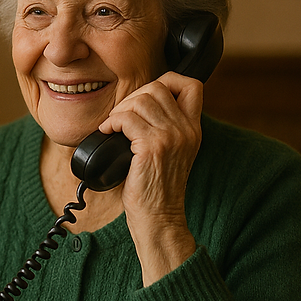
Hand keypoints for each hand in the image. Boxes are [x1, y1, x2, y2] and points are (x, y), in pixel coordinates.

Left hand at [98, 71, 200, 283]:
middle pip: (158, 87)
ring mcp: (172, 137)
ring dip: (119, 111)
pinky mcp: (153, 147)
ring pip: (141, 100)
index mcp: (193, 129)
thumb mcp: (170, 154)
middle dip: (133, 98)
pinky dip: (111, 122)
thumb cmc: (156, 190)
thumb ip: (164, 128)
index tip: (144, 100)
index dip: (165, 82)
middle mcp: (187, 130)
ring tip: (113, 127)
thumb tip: (137, 105)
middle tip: (120, 119)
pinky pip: (126, 118)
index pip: (191, 85)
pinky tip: (107, 134)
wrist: (159, 219)